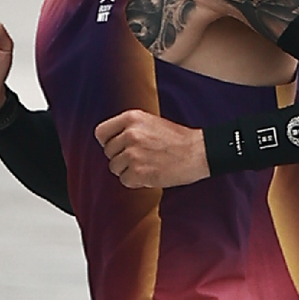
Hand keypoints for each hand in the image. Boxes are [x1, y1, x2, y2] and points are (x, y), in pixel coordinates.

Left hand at [95, 110, 209, 189]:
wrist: (198, 152)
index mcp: (131, 118)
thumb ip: (129, 129)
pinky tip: (149, 174)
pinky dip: (135, 182)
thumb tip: (111, 142)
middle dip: (120, 158)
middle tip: (139, 158)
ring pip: (114, 168)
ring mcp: (133, 153)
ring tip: (146, 165)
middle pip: (108, 153)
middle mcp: (130, 134)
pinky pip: (124, 181)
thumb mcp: (150, 122)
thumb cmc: (178, 139)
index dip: (107, 142)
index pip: (100, 133)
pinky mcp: (138, 172)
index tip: (116, 147)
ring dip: (128, 171)